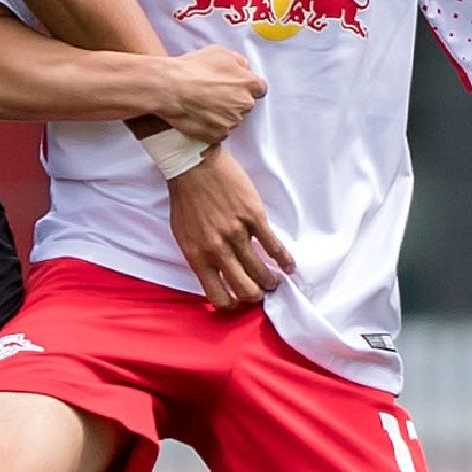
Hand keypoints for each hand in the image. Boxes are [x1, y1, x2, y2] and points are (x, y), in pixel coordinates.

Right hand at [157, 46, 265, 142]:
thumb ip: (238, 62)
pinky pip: (218, 133)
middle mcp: (244, 104)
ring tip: (203, 107)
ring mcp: (231, 122)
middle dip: (234, 101)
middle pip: (245, 105)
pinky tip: (199, 118)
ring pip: (231, 120)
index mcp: (248, 83)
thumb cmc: (193, 68)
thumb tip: (244, 68)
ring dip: (222, 115)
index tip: (236, 88)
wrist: (170, 89)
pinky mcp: (217, 135)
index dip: (247, 88)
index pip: (260, 89)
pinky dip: (211, 128)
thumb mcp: (219, 52)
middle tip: (214, 96)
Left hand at [167, 150, 296, 309]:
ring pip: (260, 271)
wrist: (194, 166)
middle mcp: (217, 250)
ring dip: (271, 281)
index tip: (238, 302)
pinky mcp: (254, 217)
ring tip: (275, 282)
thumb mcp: (182, 235)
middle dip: (255, 296)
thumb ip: (198, 256)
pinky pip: (273, 245)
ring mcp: (237, 234)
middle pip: (244, 289)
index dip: (231, 304)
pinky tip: (289, 267)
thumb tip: (213, 276)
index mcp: (196, 256)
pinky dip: (284, 259)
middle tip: (261, 293)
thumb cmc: (186, 200)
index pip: (217, 296)